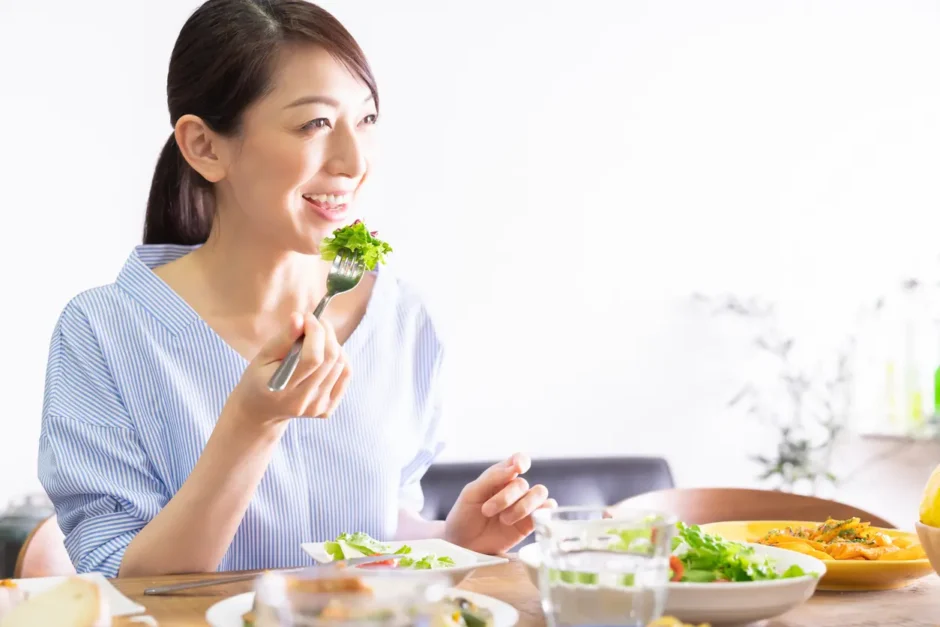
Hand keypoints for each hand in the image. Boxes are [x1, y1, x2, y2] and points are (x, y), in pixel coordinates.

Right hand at [225, 312, 351, 426]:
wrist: (261, 411)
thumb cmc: (259, 379)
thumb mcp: (263, 356)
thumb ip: (283, 338)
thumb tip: (300, 317)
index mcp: (282, 389)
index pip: (312, 358)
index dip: (316, 332)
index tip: (309, 317)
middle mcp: (303, 401)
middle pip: (330, 359)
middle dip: (326, 333)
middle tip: (316, 322)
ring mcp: (318, 407)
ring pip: (341, 364)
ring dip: (332, 344)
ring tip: (317, 340)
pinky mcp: (328, 409)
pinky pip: (346, 374)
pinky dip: (340, 358)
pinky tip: (326, 355)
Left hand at [444, 453, 556, 554]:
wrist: (462, 545)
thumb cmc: (464, 516)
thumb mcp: (472, 493)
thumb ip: (493, 478)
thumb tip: (514, 468)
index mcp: (500, 476)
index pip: (518, 460)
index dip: (521, 461)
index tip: (519, 468)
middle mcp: (514, 489)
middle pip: (523, 484)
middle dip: (506, 497)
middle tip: (487, 511)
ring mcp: (523, 506)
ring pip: (538, 495)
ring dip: (522, 507)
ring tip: (504, 520)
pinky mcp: (529, 524)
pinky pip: (546, 512)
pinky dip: (545, 512)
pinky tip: (535, 516)